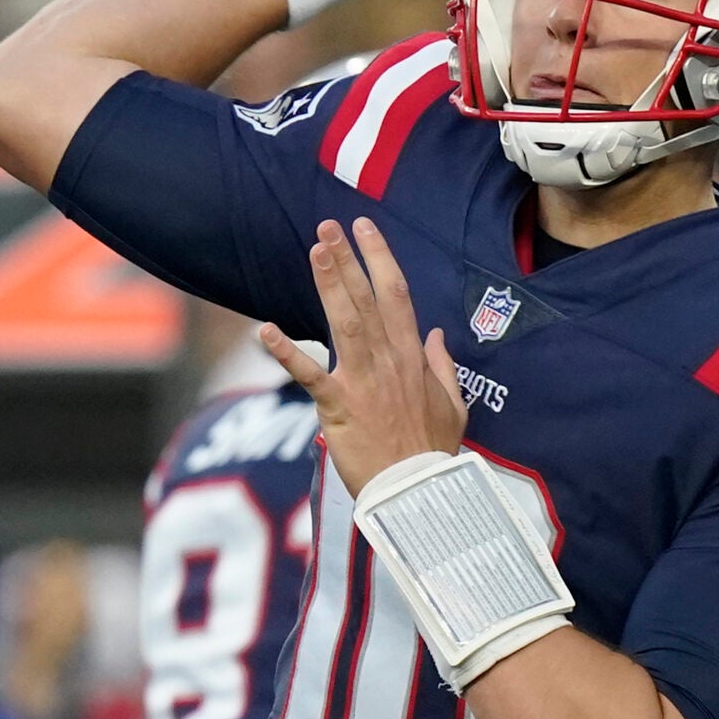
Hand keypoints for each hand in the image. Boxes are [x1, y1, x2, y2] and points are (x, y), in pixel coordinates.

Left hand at [263, 217, 467, 496]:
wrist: (417, 491)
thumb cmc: (433, 452)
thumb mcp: (454, 405)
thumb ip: (442, 367)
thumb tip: (435, 335)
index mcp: (412, 357)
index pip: (396, 295)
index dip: (380, 258)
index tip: (364, 229)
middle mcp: (388, 360)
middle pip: (368, 299)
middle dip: (348, 260)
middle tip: (329, 227)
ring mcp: (364, 381)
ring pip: (345, 323)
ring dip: (329, 284)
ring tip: (315, 251)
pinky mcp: (339, 407)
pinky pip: (309, 375)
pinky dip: (286, 354)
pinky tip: (264, 331)